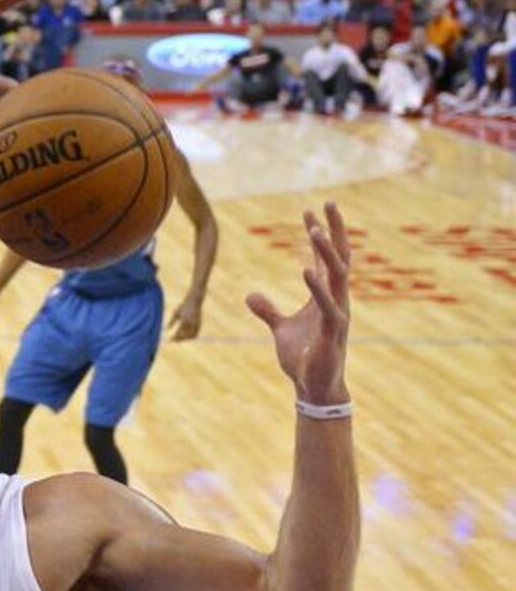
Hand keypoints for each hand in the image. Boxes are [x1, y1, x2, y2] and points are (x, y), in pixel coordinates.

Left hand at [168, 294, 202, 340]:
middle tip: (174, 341)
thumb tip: (166, 329)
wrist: (194, 301)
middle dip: (180, 339)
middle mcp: (191, 323)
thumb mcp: (176, 313)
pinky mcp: (199, 324)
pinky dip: (191, 336)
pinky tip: (186, 336)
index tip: (170, 340)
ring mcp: (196, 324)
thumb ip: (171, 321)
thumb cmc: (183, 306)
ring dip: (186, 339)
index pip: (179, 332)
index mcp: (184, 320)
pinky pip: (196, 333)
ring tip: (180, 339)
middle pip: (185, 336)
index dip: (174, 337)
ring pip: (192, 336)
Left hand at [247, 203, 350, 403]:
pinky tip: (306, 269)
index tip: (310, 211)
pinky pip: (328, 304)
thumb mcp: (281, 328)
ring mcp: (337, 313)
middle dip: (333, 230)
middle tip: (327, 202)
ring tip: (314, 230)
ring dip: (326, 252)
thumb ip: (267, 310)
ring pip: (337, 276)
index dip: (320, 234)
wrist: (313, 387)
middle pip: (339, 257)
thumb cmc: (303, 357)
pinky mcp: (332, 331)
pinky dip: (317, 287)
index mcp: (325, 296)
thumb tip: (250, 295)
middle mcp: (336, 299)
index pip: (326, 258)